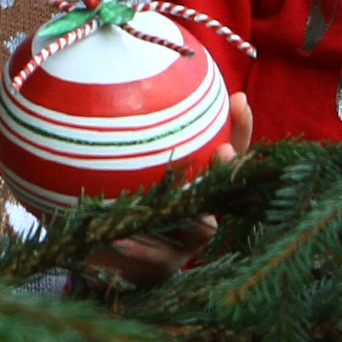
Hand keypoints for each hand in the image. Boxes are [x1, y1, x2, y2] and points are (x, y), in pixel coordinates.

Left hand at [84, 94, 253, 287]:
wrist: (101, 253)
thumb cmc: (119, 199)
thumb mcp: (123, 165)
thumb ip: (129, 132)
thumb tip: (109, 74)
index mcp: (199, 185)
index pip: (230, 152)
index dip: (240, 129)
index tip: (238, 99)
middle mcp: (202, 211)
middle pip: (225, 190)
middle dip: (229, 170)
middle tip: (224, 150)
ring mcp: (186, 242)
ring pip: (202, 228)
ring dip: (194, 212)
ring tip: (187, 198)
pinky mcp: (164, 267)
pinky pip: (156, 258)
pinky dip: (139, 248)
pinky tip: (119, 238)